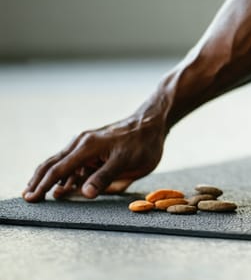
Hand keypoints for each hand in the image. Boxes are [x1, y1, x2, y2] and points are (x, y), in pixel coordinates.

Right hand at [22, 113, 165, 201]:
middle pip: (53, 164)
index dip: (44, 185)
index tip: (32, 197)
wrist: (152, 123)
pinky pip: (74, 162)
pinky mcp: (93, 148)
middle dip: (39, 181)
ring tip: (38, 192)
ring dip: (50, 178)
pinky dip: (64, 174)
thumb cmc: (142, 143)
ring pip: (61, 163)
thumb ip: (105, 177)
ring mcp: (86, 145)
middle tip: (28, 197)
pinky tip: (62, 185)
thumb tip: (84, 193)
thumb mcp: (127, 162)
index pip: (58, 169)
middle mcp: (82, 144)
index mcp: (87, 147)